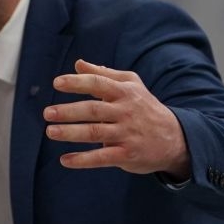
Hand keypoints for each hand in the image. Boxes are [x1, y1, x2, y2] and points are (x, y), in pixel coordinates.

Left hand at [44, 60, 189, 177]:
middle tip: (48, 113)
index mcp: (124, 92)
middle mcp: (125, 112)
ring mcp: (126, 134)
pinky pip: (102, 157)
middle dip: (69, 111)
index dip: (77, 83)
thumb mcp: (131, 85)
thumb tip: (78, 64)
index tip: (57, 83)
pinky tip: (65, 160)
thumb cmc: (145, 107)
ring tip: (51, 132)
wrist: (175, 138)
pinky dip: (83, 160)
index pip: (98, 84)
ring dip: (71, 133)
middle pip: (93, 110)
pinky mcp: (127, 154)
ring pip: (95, 133)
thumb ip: (103, 75)